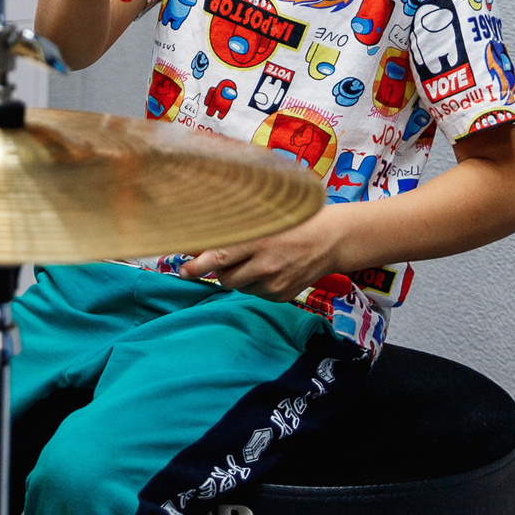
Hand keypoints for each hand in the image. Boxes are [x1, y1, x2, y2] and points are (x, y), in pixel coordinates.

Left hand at [178, 208, 355, 302]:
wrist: (332, 239)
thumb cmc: (294, 221)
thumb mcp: (266, 218)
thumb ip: (237, 229)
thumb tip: (203, 241)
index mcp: (259, 241)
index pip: (219, 257)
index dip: (197, 266)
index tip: (182, 270)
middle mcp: (266, 265)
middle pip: (225, 278)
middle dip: (219, 270)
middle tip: (226, 257)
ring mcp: (276, 284)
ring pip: (239, 287)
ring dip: (239, 276)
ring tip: (256, 258)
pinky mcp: (283, 296)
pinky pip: (257, 293)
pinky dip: (256, 283)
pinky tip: (271, 267)